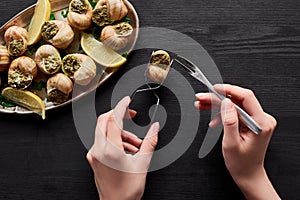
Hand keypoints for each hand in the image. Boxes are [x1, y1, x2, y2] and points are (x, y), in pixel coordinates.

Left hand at [87, 96, 158, 199]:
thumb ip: (150, 142)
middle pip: (104, 121)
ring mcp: (94, 154)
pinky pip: (103, 141)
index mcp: (110, 150)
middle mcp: (98, 150)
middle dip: (118, 115)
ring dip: (120, 131)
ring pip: (104, 131)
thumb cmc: (126, 191)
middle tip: (131, 115)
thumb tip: (155, 128)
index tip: (127, 100)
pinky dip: (116, 139)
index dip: (121, 107)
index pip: (113, 120)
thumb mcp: (142, 164)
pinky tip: (128, 148)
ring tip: (137, 143)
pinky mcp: (94, 158)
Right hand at [195, 84, 279, 199]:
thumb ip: (229, 121)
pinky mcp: (251, 122)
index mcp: (261, 123)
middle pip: (238, 100)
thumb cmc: (241, 163)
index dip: (228, 90)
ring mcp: (257, 120)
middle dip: (218, 98)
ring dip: (217, 105)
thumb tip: (226, 102)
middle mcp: (262, 119)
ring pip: (234, 105)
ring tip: (201, 105)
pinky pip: (235, 112)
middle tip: (201, 98)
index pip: (246, 97)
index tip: (214, 88)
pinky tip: (213, 120)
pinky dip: (222, 113)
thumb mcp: (231, 143)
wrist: (247, 174)